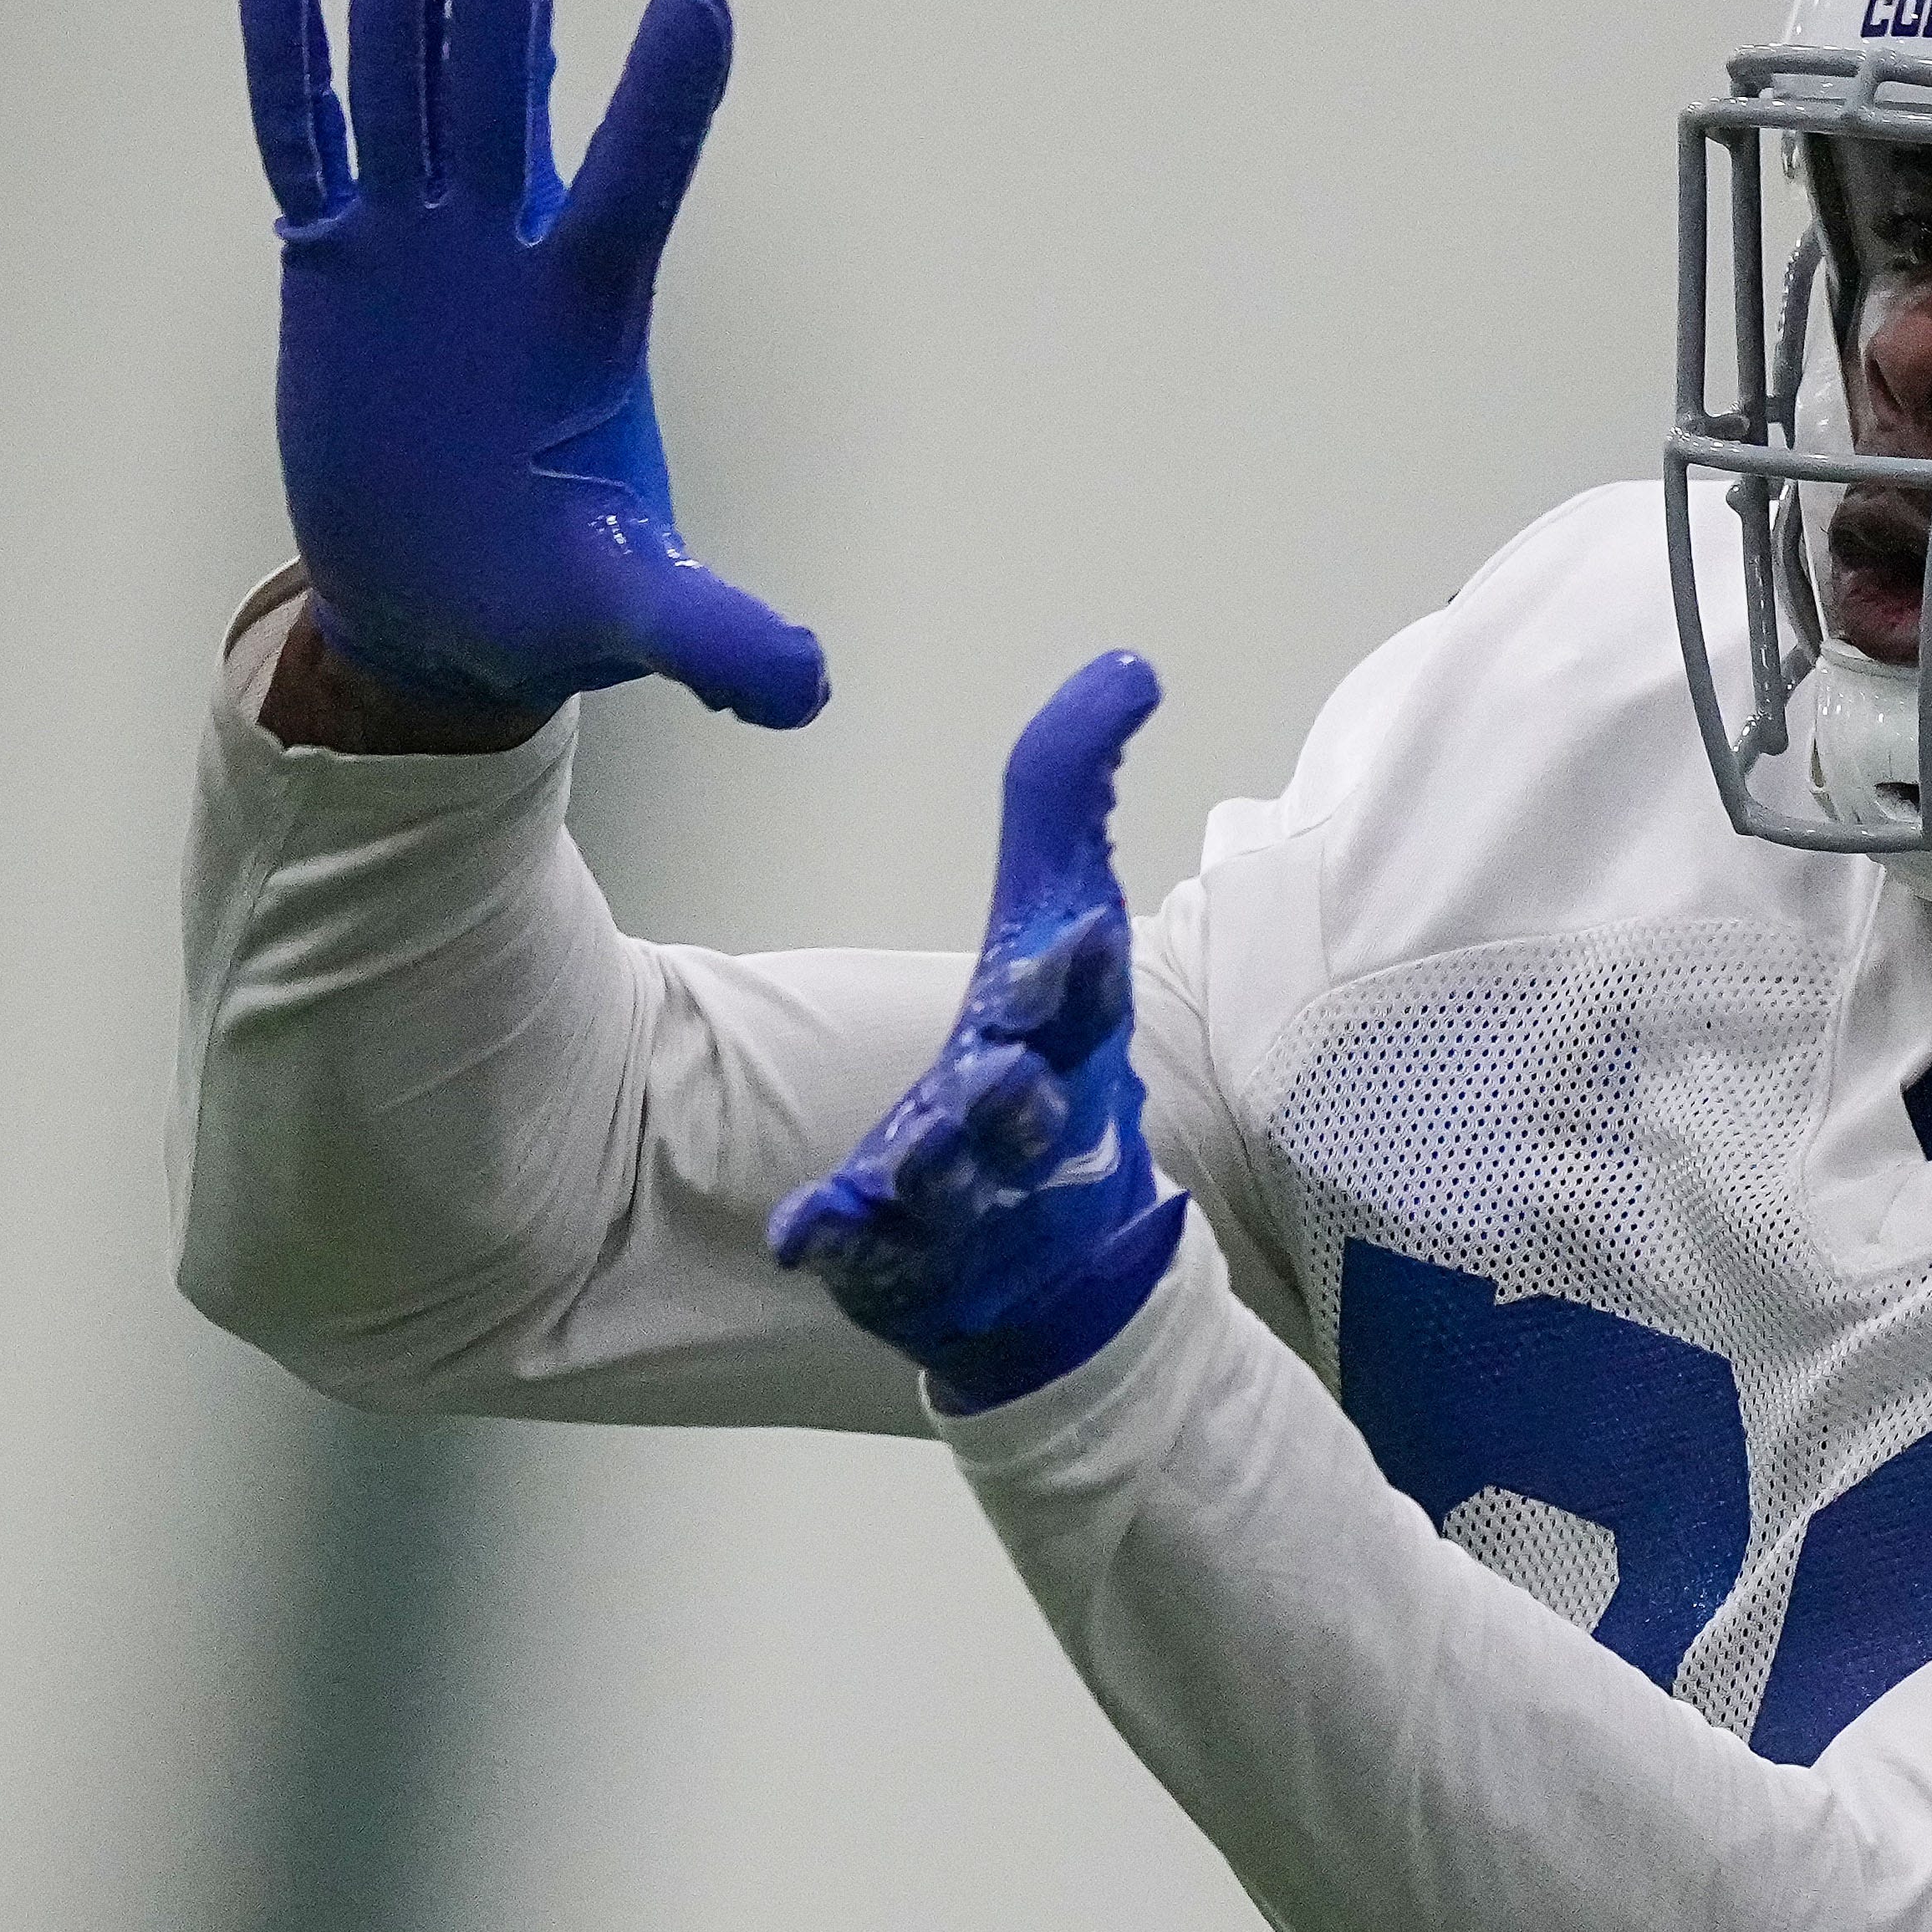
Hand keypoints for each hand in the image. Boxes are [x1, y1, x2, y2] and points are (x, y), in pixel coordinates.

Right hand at [236, 0, 827, 730]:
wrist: (441, 614)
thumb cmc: (549, 598)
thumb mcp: (636, 618)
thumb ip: (718, 636)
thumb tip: (813, 689)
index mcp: (590, 309)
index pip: (635, 179)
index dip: (660, 98)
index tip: (697, 0)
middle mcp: (505, 250)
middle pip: (506, 84)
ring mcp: (414, 247)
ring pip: (403, 83)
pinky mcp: (331, 268)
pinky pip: (301, 146)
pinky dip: (283, 63)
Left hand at [771, 654, 1184, 1410]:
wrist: (1053, 1262)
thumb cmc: (1049, 1057)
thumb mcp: (1055, 917)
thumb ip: (1065, 794)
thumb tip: (1125, 669)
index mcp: (1069, 1044)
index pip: (1086, 1006)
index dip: (1084, 975)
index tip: (1087, 933)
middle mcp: (1028, 1127)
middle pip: (1028, 1111)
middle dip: (1019, 1096)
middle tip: (1001, 1074)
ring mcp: (965, 1204)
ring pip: (952, 1189)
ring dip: (942, 1167)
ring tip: (917, 1152)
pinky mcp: (895, 1257)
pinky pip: (863, 1252)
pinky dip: (841, 1241)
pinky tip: (806, 1228)